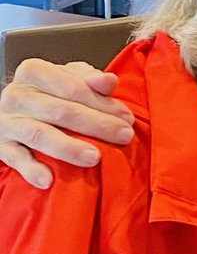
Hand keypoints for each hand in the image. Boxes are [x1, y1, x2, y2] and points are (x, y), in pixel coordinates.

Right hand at [0, 60, 132, 188]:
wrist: (15, 111)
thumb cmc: (50, 93)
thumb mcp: (69, 79)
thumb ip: (89, 80)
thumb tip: (109, 81)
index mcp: (34, 72)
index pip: (72, 87)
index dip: (102, 103)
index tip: (127, 118)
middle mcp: (17, 95)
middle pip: (60, 111)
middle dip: (96, 124)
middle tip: (123, 136)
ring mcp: (7, 121)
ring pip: (39, 134)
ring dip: (68, 147)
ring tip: (94, 157)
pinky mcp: (1, 146)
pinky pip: (16, 158)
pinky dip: (31, 169)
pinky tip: (49, 180)